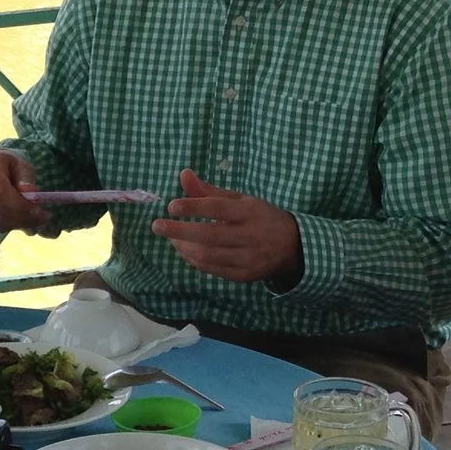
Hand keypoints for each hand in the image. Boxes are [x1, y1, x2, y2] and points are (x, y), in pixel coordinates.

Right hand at [0, 149, 53, 233]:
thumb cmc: (8, 166)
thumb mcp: (22, 166)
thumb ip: (26, 178)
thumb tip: (30, 192)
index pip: (1, 191)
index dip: (21, 205)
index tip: (39, 212)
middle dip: (21, 217)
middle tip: (40, 220)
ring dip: (14, 224)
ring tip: (31, 221)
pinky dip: (4, 226)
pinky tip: (16, 222)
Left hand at [150, 170, 303, 286]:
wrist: (293, 246)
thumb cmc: (259, 217)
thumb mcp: (239, 200)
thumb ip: (209, 191)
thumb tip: (183, 174)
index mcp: (250, 212)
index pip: (218, 208)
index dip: (193, 207)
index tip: (171, 206)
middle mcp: (251, 236)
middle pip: (210, 235)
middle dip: (180, 231)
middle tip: (157, 226)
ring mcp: (248, 258)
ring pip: (209, 255)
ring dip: (184, 247)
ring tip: (171, 238)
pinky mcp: (244, 275)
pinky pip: (213, 269)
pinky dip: (194, 260)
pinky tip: (185, 251)